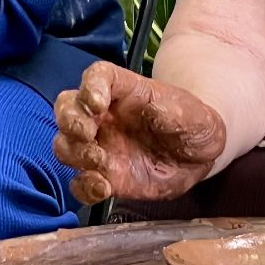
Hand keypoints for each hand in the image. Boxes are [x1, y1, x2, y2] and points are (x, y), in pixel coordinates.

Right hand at [53, 60, 226, 204]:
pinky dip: (83, 187)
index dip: (90, 86)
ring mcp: (102, 147)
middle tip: (86, 134)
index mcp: (125, 91)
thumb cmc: (193, 123)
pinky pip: (81, 183)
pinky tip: (102, 188)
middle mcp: (105, 117)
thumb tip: (154, 108)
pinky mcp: (106, 176)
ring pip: (66, 145)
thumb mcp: (193, 114)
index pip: (97, 76)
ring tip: (98, 162)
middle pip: (68, 108)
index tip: (96, 103)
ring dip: (74, 153)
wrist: (198, 155)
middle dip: (70, 120)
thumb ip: (172, 112)